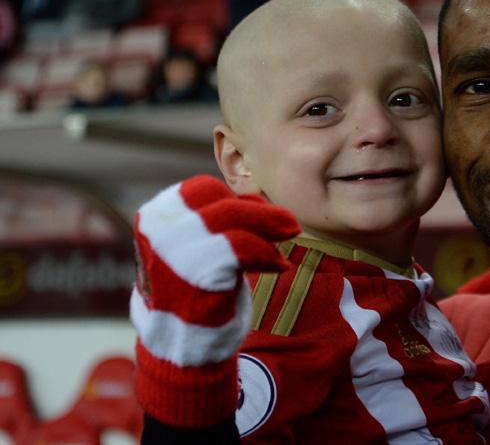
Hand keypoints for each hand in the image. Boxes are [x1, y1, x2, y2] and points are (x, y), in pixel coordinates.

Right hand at [129, 175, 299, 426]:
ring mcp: (176, 251)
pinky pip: (244, 248)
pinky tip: (278, 266)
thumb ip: (212, 220)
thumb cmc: (193, 292)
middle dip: (260, 211)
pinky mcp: (199, 274)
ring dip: (270, 228)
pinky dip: (268, 254)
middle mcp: (160, 230)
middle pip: (221, 200)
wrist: (181, 349)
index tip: (260, 212)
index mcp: (154, 218)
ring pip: (236, 219)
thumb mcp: (192, 247)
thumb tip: (255, 198)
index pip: (202, 189)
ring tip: (287, 241)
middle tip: (288, 225)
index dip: (236, 199)